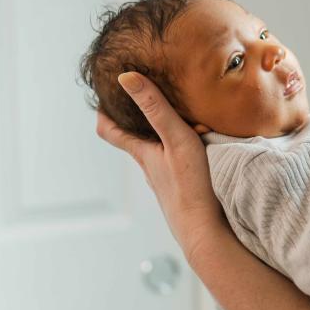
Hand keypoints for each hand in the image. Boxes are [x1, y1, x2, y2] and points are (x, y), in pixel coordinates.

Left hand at [96, 72, 220, 243]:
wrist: (206, 232)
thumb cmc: (190, 187)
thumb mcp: (175, 139)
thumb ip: (155, 109)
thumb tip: (126, 78)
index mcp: (142, 153)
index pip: (110, 131)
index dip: (103, 112)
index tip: (102, 93)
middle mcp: (149, 167)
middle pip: (134, 140)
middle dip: (134, 118)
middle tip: (142, 95)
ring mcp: (165, 181)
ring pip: (156, 153)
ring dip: (159, 135)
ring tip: (174, 116)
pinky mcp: (183, 190)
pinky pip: (175, 164)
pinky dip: (178, 150)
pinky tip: (196, 149)